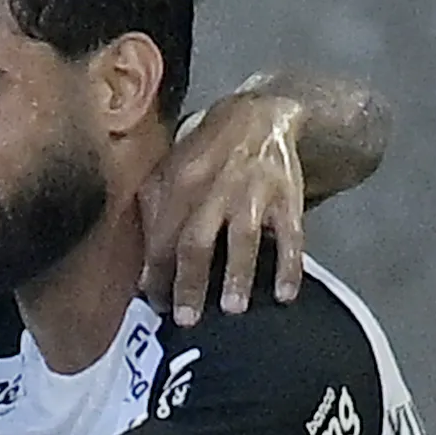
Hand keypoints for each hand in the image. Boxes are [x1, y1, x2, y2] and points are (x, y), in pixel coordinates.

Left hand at [137, 86, 307, 325]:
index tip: (156, 305)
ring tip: (233, 309)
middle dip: (190, 282)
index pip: (162, 238)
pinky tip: (284, 294)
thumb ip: (154, 212)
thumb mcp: (170, 169)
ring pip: (243, 238)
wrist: (259, 115)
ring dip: (237, 275)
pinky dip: (289, 266)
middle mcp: (215, 189)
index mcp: (181, 184)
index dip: (157, 274)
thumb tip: (144, 270)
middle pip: (197, 241)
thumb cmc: (205, 154)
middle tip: (186, 319)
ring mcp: (254, 193)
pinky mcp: (288, 197)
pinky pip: (291, 236)